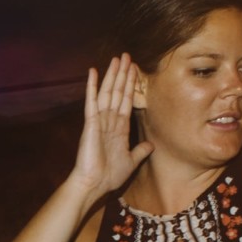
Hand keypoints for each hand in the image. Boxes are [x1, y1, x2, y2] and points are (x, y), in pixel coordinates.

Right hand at [65, 54, 149, 197]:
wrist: (94, 184)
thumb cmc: (109, 176)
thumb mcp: (131, 161)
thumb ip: (140, 151)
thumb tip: (151, 145)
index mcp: (118, 129)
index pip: (126, 101)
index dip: (131, 86)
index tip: (134, 70)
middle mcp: (108, 121)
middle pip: (117, 92)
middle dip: (123, 75)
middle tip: (126, 56)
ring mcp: (99, 121)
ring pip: (107, 93)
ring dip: (112, 75)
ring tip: (117, 59)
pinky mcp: (90, 123)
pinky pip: (91, 102)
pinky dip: (92, 87)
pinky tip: (93, 72)